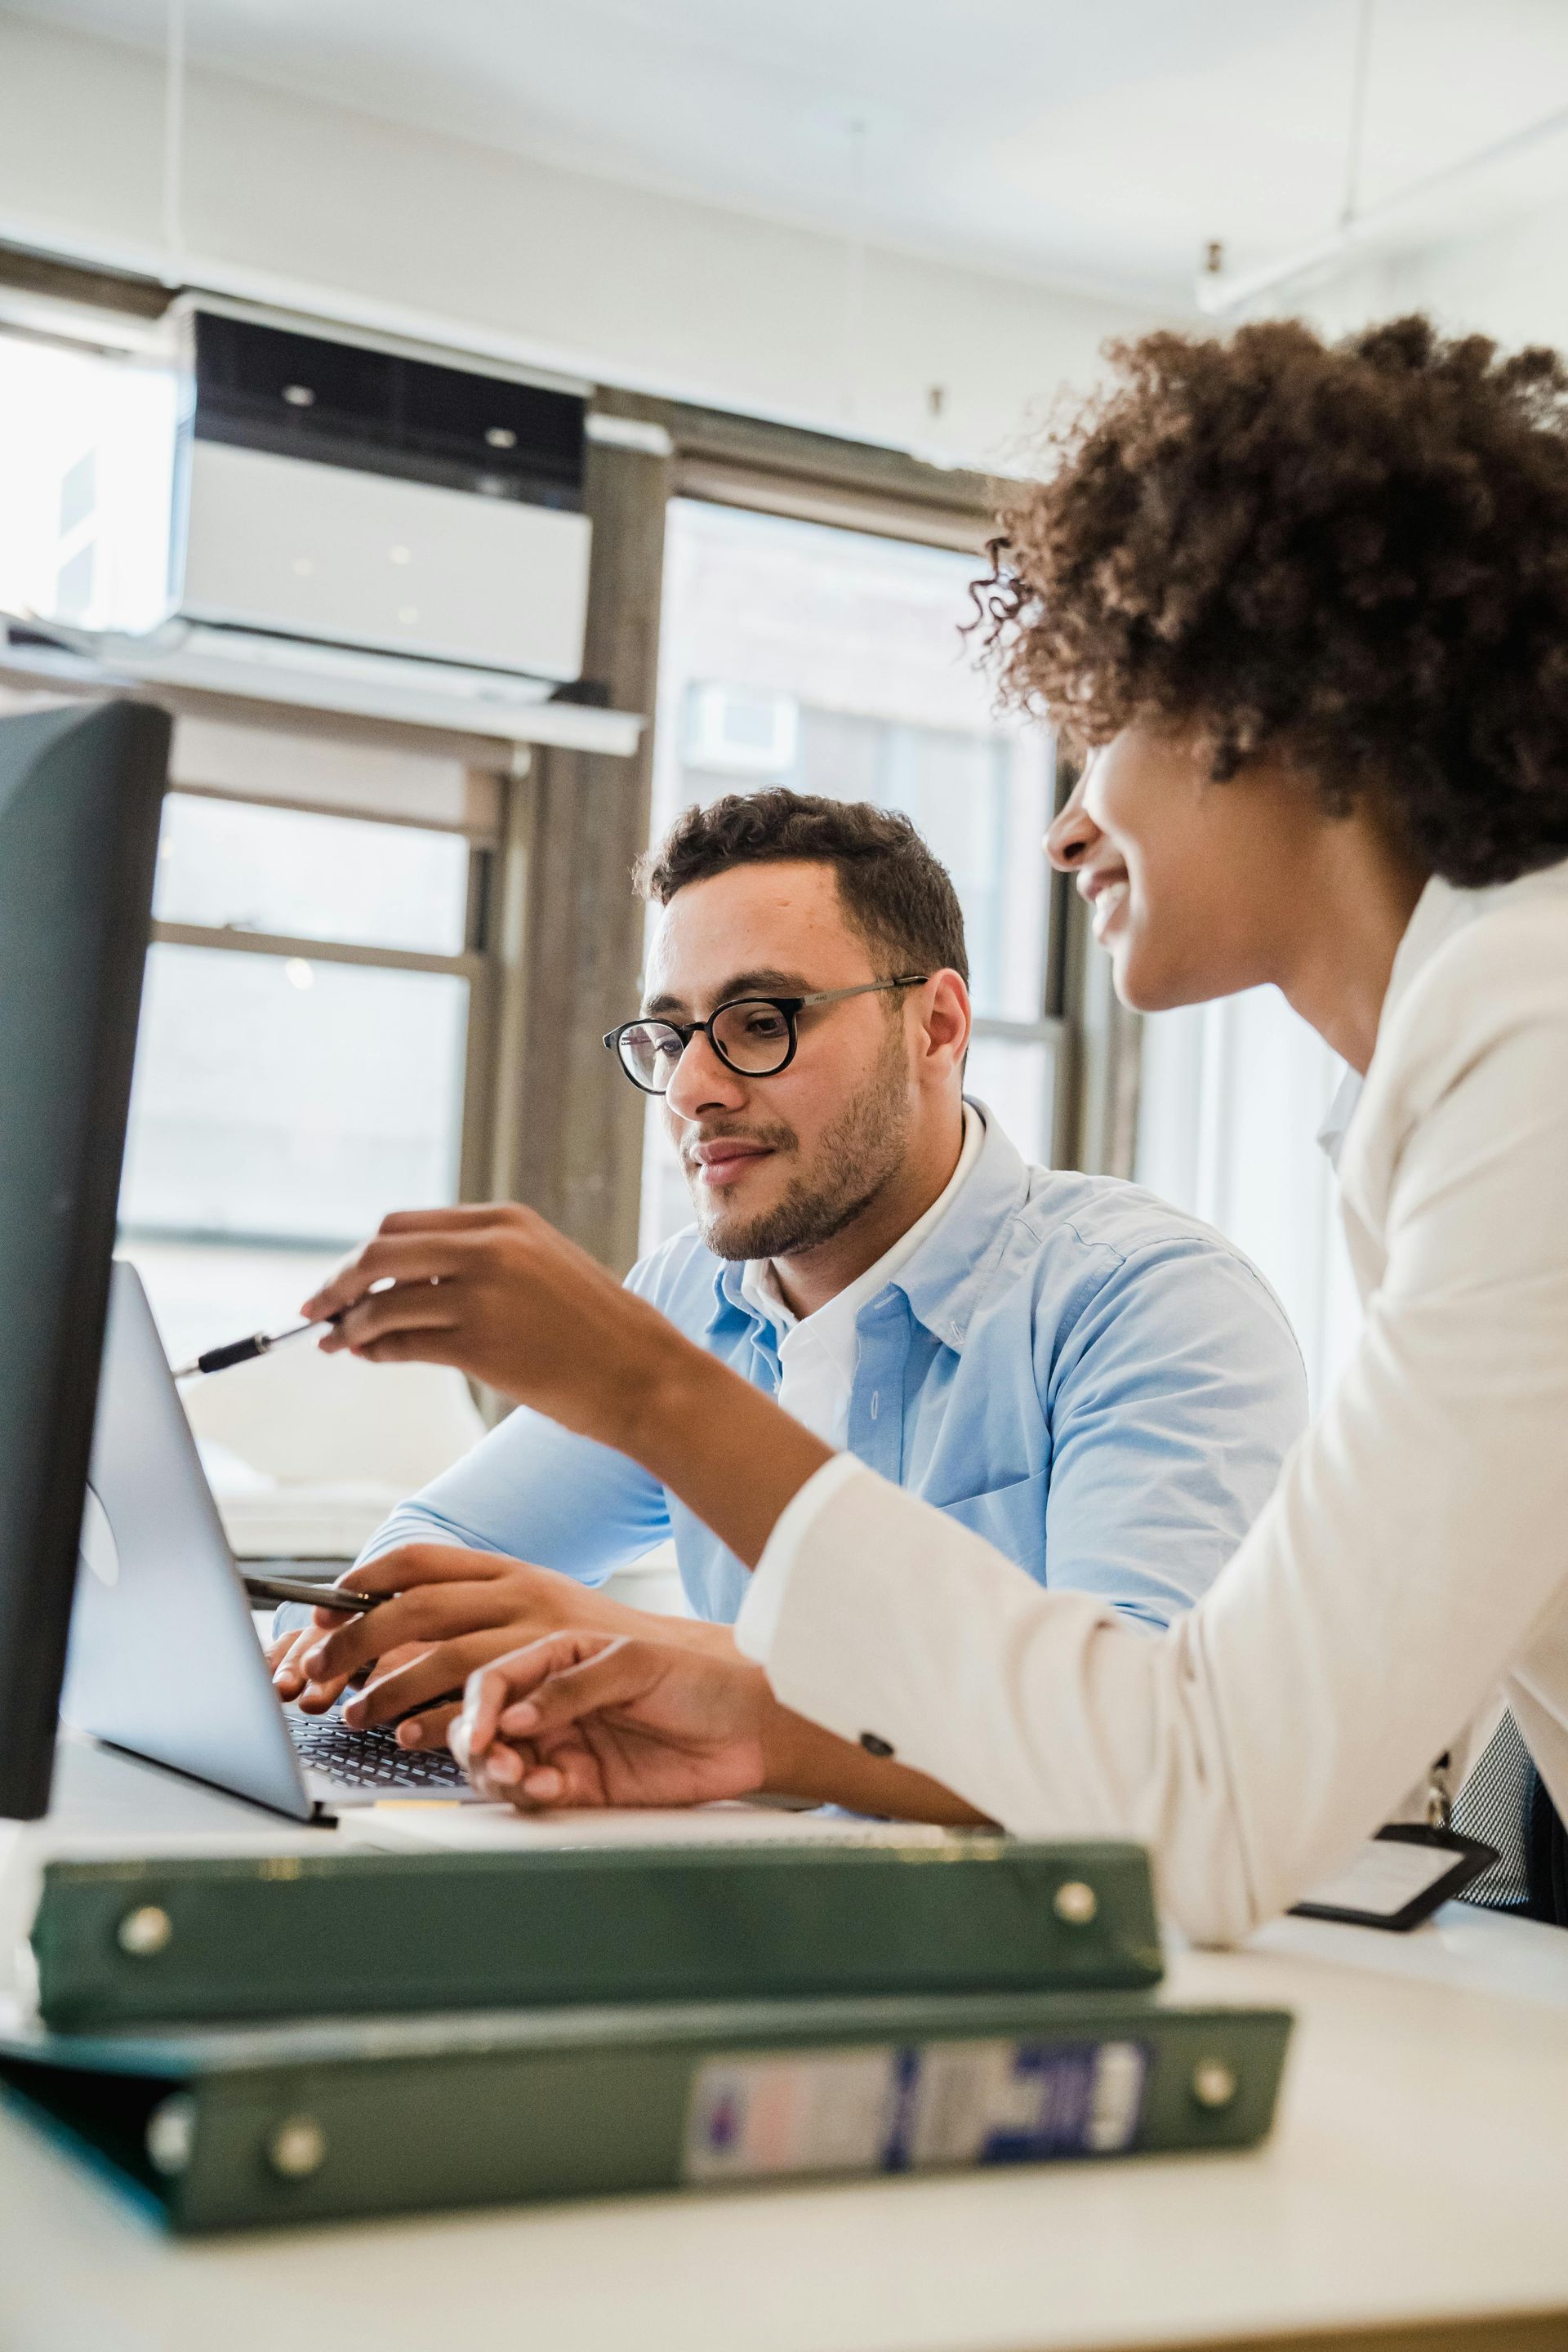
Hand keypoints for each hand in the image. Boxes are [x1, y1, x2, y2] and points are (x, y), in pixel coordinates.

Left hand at [269, 1544, 728, 1749]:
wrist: (726, 1695)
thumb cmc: (628, 1684)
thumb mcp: (546, 1652)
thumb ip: (483, 1656)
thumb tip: (391, 1675)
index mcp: (515, 1581)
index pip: (423, 1562)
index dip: (364, 1583)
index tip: (315, 1616)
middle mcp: (533, 1596)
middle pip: (423, 1606)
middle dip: (358, 1643)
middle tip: (316, 1680)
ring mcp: (569, 1628)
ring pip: (466, 1653)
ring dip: (409, 1691)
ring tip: (374, 1723)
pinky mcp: (615, 1662)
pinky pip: (541, 1691)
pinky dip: (498, 1718)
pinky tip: (467, 1740)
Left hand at [299, 1205, 834, 1569]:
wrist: (647, 1374)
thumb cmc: (597, 1331)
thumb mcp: (543, 1269)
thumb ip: (482, 1262)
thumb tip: (403, 1282)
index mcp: (505, 1221)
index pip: (403, 1225)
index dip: (361, 1255)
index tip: (339, 1281)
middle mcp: (491, 1247)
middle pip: (380, 1251)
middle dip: (339, 1282)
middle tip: (317, 1311)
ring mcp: (484, 1295)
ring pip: (384, 1302)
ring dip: (352, 1326)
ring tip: (343, 1344)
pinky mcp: (480, 1344)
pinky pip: (401, 1343)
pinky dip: (375, 1351)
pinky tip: (371, 1358)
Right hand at [452, 1629, 771, 1810]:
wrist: (747, 1732)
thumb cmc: (701, 1681)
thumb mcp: (636, 1664)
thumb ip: (573, 1686)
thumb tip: (518, 1715)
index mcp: (559, 1659)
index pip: (497, 1680)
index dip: (480, 1706)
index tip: (482, 1731)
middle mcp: (553, 1705)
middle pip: (487, 1728)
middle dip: (479, 1746)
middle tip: (500, 1759)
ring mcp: (566, 1746)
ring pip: (503, 1767)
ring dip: (500, 1776)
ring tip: (525, 1777)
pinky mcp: (583, 1787)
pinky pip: (538, 1797)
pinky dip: (533, 1797)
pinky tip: (551, 1788)